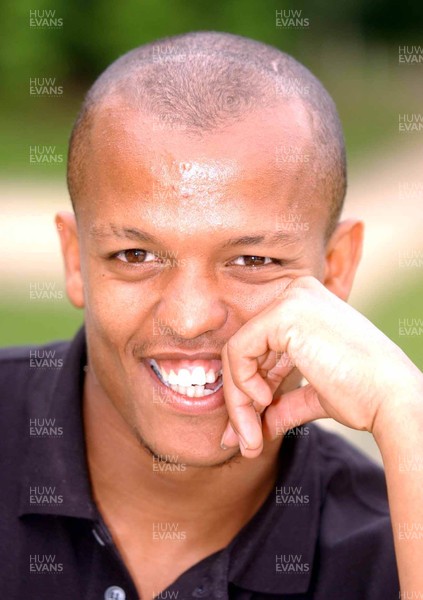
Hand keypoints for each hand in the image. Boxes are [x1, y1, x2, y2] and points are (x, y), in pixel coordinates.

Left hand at [220, 276, 421, 456]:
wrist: (391, 399)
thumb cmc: (363, 395)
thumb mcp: (313, 394)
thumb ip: (281, 402)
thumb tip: (251, 428)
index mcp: (304, 305)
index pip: (260, 345)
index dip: (251, 387)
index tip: (251, 426)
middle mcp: (295, 293)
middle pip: (245, 348)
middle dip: (240, 399)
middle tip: (245, 440)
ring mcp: (290, 299)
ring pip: (237, 353)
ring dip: (239, 401)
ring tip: (252, 436)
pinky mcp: (283, 313)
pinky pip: (238, 351)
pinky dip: (243, 384)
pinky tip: (265, 401)